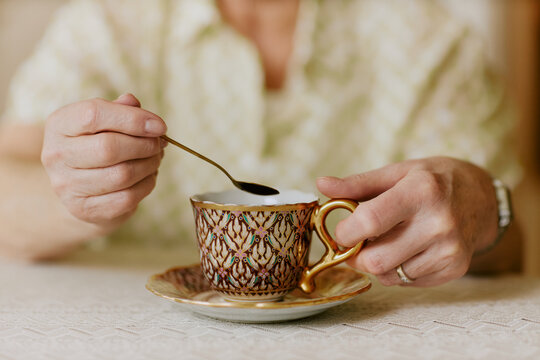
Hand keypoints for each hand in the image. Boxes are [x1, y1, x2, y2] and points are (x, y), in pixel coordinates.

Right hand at [41, 94, 166, 231]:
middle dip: (144, 145)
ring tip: (156, 158)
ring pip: (122, 174)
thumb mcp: (104, 122)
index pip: (94, 114)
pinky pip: (127, 197)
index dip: (133, 119)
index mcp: (60, 124)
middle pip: (109, 147)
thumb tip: (138, 108)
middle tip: (159, 144)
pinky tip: (148, 176)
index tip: (160, 126)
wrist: (81, 189)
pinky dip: (146, 185)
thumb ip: (121, 110)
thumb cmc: (97, 145)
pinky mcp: (85, 209)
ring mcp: (67, 185)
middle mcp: (56, 155)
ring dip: (149, 165)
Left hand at [317, 157, 498, 286]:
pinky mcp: (455, 268)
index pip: (368, 222)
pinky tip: (406, 250)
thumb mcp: (396, 172)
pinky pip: (407, 282)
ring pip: (389, 275)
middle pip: (375, 260)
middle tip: (358, 241)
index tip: (342, 230)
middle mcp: (438, 223)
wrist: (481, 198)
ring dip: (377, 263)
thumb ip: (357, 184)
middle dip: (356, 255)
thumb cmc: (432, 180)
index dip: (344, 232)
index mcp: (420, 191)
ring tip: (387, 241)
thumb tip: (321, 185)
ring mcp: (449, 249)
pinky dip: (397, 270)